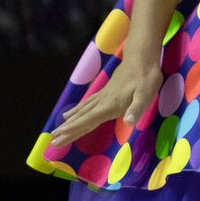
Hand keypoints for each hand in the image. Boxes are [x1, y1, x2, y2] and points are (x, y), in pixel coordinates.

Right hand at [43, 55, 161, 152]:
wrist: (141, 60)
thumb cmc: (146, 79)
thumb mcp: (146, 95)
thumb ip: (136, 109)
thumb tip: (128, 123)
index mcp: (110, 106)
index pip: (88, 120)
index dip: (74, 129)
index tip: (59, 136)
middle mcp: (102, 102)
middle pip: (81, 118)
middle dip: (67, 129)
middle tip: (53, 140)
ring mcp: (102, 96)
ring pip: (82, 111)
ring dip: (69, 121)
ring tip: (57, 130)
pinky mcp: (104, 92)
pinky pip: (86, 104)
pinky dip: (76, 111)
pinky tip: (70, 114)